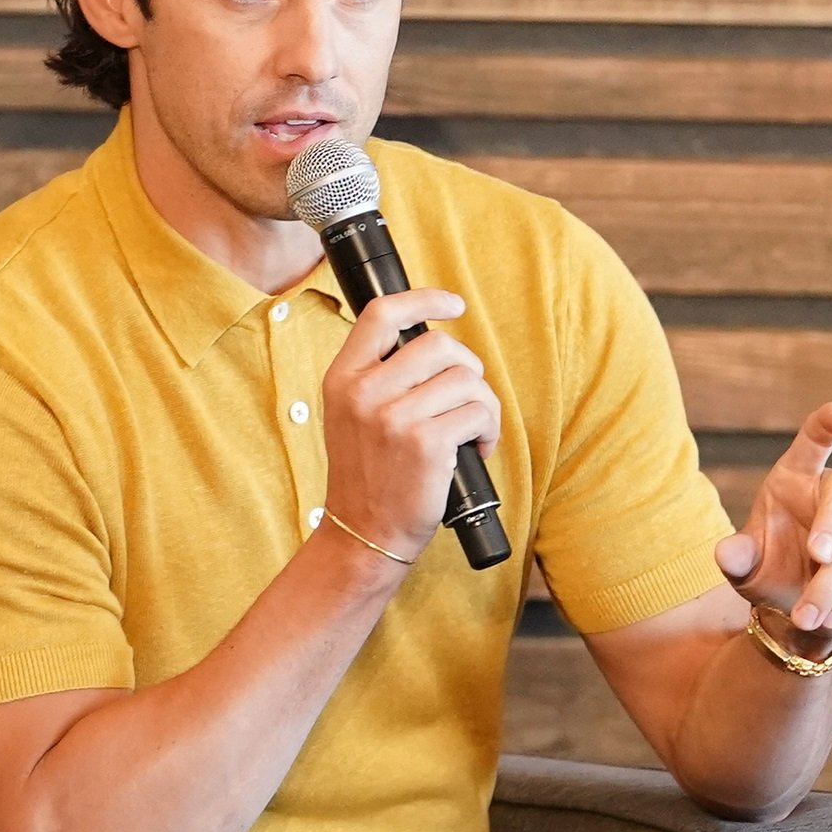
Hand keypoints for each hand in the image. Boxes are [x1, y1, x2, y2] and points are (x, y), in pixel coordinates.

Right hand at [319, 288, 501, 569]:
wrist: (363, 533)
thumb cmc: (367, 475)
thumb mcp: (350, 415)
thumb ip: (377, 376)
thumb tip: (434, 342)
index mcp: (342, 378)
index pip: (381, 314)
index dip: (424, 299)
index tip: (452, 304)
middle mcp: (364, 392)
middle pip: (439, 344)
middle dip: (467, 367)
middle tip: (465, 396)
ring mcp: (394, 417)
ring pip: (466, 379)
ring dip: (483, 403)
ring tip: (473, 430)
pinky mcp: (427, 443)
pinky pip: (479, 412)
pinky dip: (489, 430)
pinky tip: (476, 450)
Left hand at [715, 402, 831, 641]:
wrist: (798, 612)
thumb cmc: (767, 573)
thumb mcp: (743, 567)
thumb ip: (735, 557)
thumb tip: (725, 554)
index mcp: (795, 478)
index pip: (813, 443)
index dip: (825, 426)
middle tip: (818, 555)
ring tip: (806, 613)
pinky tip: (830, 616)